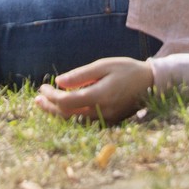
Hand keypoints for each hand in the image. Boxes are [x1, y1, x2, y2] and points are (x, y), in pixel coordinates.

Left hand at [34, 57, 153, 123]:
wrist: (151, 83)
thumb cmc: (127, 69)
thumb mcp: (103, 65)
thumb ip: (81, 75)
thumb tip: (58, 82)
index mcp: (99, 96)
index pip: (66, 102)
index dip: (51, 96)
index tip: (43, 86)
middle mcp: (101, 112)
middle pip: (67, 115)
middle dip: (49, 107)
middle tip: (37, 99)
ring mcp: (105, 120)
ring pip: (74, 122)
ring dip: (57, 113)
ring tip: (44, 104)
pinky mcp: (108, 122)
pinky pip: (84, 123)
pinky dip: (70, 116)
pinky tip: (63, 109)